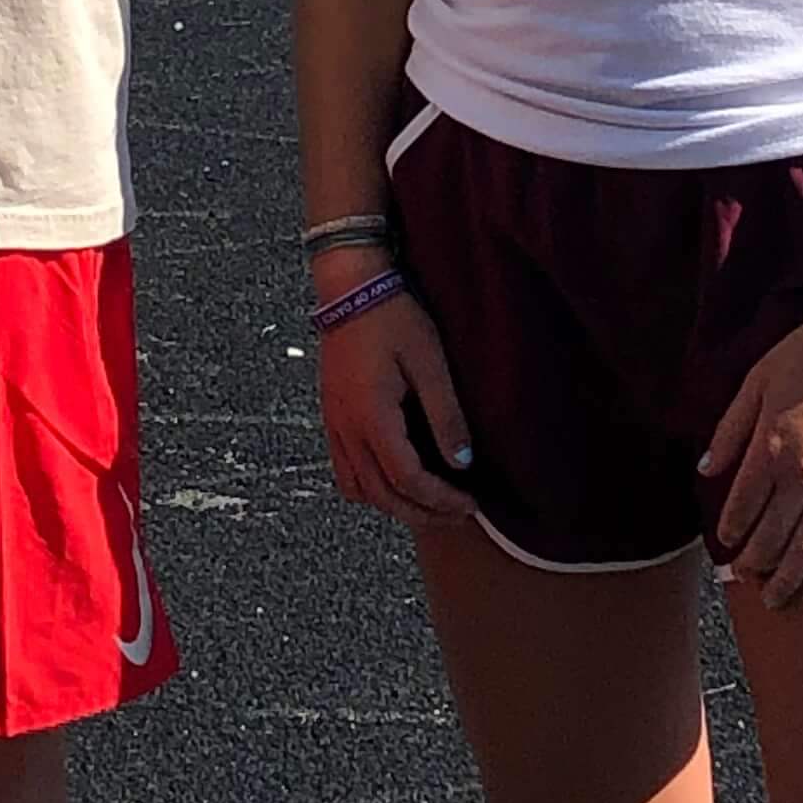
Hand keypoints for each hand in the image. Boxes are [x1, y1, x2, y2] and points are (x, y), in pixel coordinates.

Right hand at [319, 288, 478, 526]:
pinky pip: (344, 472)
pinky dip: (370, 490)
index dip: (441, 500)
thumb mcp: (430, 362)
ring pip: (359, 490)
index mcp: (373, 417)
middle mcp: (347, 429)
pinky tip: (394, 481)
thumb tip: (462, 463)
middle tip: (458, 513)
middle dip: (423, 513)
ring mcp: (334, 425)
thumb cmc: (392, 317)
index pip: (407, 479)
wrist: (350, 288)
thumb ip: (446, 415)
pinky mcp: (331, 418)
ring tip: (430, 504)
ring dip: (395, 506)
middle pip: (382, 495)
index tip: (470, 502)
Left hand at [699, 299, 802, 609]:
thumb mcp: (757, 378)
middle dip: (754, 561)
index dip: (730, 530)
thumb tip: (704, 469)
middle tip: (744, 578)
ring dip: (789, 576)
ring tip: (774, 600)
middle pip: (771, 534)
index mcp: (769, 446)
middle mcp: (802, 474)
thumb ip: (730, 428)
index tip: (724, 544)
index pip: (740, 506)